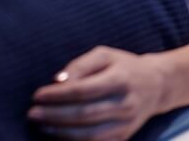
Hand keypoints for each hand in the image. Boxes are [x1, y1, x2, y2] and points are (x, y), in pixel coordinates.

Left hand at [28, 46, 169, 140]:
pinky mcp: (124, 138)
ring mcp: (126, 124)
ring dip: (60, 132)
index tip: (37, 94)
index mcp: (121, 79)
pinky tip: (57, 134)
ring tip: (42, 125)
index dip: (57, 95)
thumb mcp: (105, 55)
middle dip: (53, 115)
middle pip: (83, 115)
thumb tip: (58, 80)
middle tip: (32, 113)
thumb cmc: (124, 66)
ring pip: (88, 135)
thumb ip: (81, 64)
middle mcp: (125, 104)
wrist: (156, 85)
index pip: (83, 90)